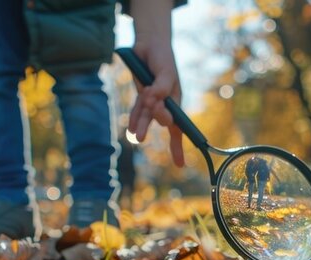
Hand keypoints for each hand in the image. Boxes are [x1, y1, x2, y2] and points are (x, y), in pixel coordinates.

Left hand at [128, 41, 183, 166]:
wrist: (149, 44)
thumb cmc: (162, 59)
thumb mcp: (165, 71)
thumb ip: (161, 87)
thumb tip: (155, 100)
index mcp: (176, 100)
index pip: (179, 126)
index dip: (179, 145)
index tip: (180, 164)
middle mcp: (165, 103)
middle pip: (162, 120)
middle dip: (156, 121)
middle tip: (149, 118)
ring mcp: (152, 100)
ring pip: (147, 117)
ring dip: (142, 126)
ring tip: (136, 137)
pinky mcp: (141, 95)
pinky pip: (137, 110)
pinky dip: (134, 117)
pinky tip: (130, 128)